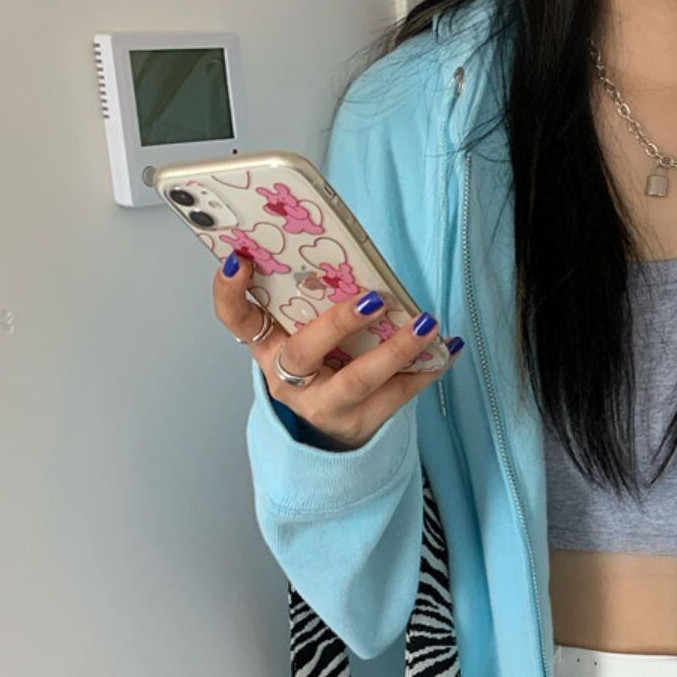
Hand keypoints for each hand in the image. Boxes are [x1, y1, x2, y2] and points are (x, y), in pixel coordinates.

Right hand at [213, 251, 461, 451]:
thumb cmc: (322, 361)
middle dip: (340, 322)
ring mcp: (323, 406)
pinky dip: (427, 369)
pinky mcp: (361, 423)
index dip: (229, 291)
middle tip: (375, 298)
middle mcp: (287, 379)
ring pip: (358, 380)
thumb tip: (347, 252)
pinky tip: (447, 349)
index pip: (235, 318)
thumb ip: (310, 298)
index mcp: (266, 346)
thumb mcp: (302, 330)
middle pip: (305, 351)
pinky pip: (398, 396)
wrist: (336, 424)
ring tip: (425, 324)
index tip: (240, 260)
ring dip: (396, 349)